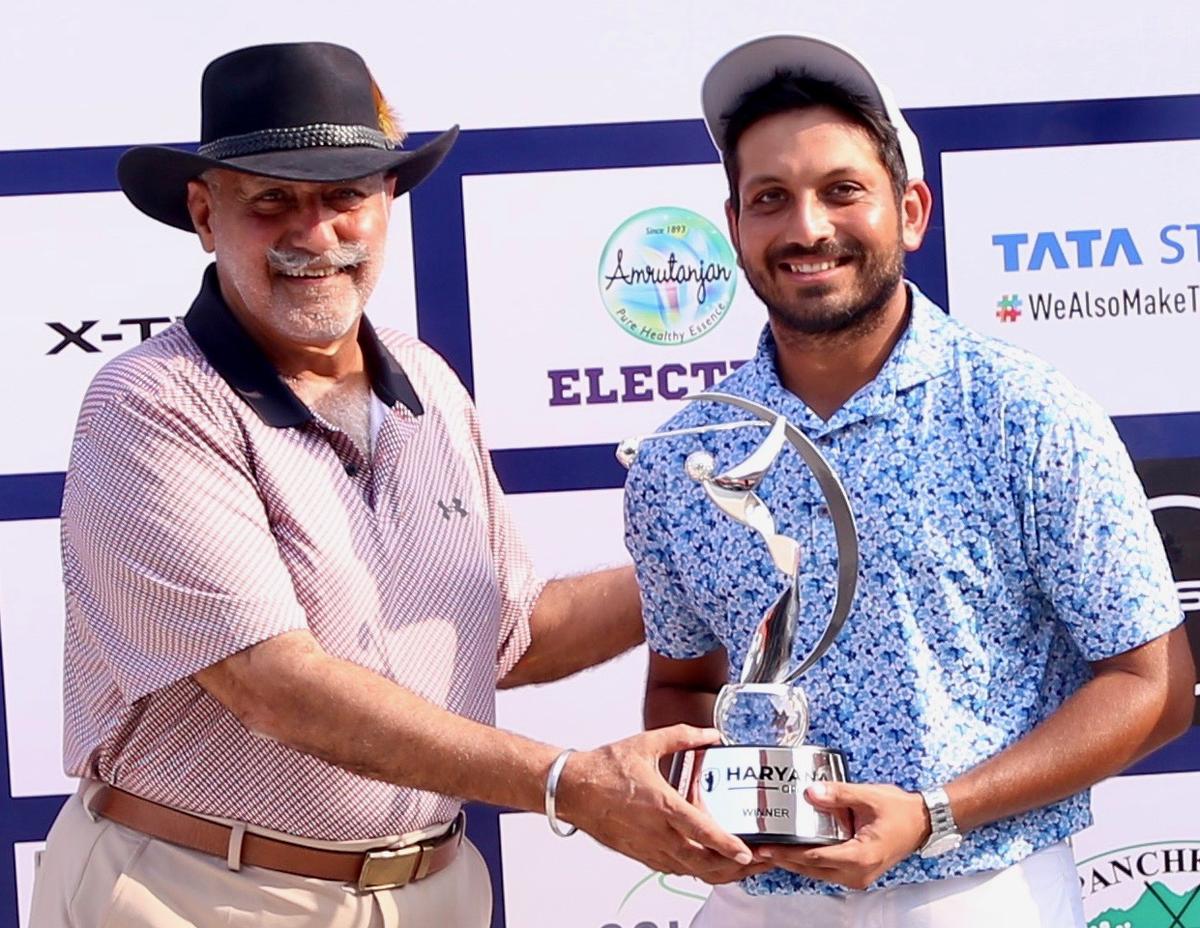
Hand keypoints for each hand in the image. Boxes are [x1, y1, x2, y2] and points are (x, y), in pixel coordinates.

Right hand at [555, 725, 767, 883]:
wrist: (572, 789)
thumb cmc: (603, 769)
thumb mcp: (646, 743)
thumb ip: (682, 736)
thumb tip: (709, 733)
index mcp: (662, 805)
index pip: (702, 832)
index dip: (727, 845)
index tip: (747, 851)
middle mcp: (657, 832)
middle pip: (702, 862)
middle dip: (734, 868)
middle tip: (756, 863)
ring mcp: (648, 847)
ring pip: (689, 871)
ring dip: (717, 873)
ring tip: (739, 868)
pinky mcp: (640, 854)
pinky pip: (673, 870)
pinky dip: (694, 871)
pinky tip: (705, 865)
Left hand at [756, 782, 929, 889]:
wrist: (922, 823)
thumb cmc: (899, 810)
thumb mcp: (868, 796)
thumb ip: (838, 794)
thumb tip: (810, 793)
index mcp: (859, 856)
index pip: (814, 857)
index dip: (788, 853)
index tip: (766, 848)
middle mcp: (857, 872)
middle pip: (812, 869)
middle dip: (784, 860)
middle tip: (759, 849)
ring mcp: (858, 875)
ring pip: (818, 872)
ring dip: (795, 862)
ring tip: (771, 849)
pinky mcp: (858, 872)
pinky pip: (828, 869)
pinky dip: (810, 861)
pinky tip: (796, 849)